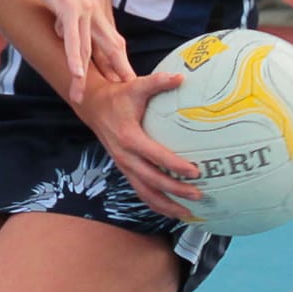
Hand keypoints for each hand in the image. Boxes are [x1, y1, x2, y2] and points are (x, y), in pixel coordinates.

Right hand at [17, 0, 120, 104]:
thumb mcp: (60, 0)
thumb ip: (65, 17)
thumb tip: (62, 32)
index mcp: (92, 8)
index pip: (111, 38)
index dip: (118, 59)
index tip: (124, 77)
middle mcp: (92, 9)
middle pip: (110, 45)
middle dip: (118, 69)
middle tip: (125, 89)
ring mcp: (82, 9)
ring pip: (89, 48)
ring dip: (85, 75)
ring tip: (83, 95)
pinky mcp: (67, 7)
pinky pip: (72, 38)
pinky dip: (74, 57)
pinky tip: (76, 72)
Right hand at [74, 66, 203, 219]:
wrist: (94, 107)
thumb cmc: (120, 96)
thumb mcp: (136, 86)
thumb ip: (158, 82)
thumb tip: (182, 77)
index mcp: (129, 137)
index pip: (155, 156)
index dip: (174, 165)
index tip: (195, 171)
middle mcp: (124, 156)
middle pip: (151, 180)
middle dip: (175, 190)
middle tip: (198, 195)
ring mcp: (124, 166)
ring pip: (145, 192)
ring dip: (166, 205)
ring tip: (187, 214)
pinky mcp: (125, 170)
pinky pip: (140, 191)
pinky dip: (156, 203)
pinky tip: (173, 210)